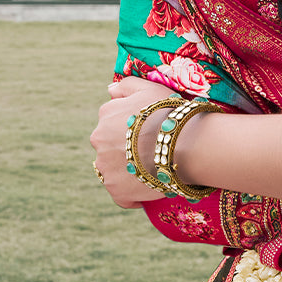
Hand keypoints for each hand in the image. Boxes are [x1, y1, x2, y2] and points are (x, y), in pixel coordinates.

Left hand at [90, 76, 177, 207]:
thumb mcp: (149, 88)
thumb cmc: (169, 113)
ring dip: (129, 171)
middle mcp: (99, 140)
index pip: (112, 123)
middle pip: (110, 147)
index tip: (148, 133)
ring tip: (153, 170)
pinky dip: (133, 194)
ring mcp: (106, 167)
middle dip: (126, 150)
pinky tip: (150, 188)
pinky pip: (122, 196)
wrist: (182, 144)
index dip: (131, 129)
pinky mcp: (117, 190)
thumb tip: (109, 89)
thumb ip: (126, 85)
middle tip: (152, 151)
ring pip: (114, 170)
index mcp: (106, 115)